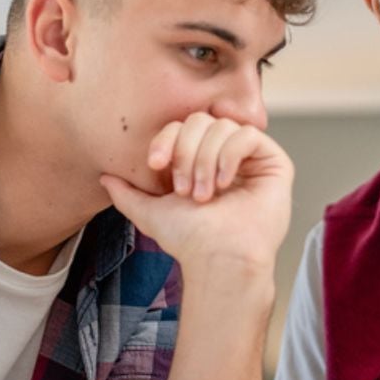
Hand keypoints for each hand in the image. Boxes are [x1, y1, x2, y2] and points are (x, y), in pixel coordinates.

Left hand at [99, 112, 291, 273]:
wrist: (218, 259)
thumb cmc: (189, 240)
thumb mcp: (149, 213)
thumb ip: (128, 193)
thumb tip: (106, 177)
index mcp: (199, 162)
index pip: (181, 128)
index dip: (166, 139)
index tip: (156, 164)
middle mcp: (225, 157)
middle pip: (200, 121)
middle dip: (185, 151)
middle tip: (183, 188)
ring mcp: (250, 159)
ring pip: (222, 126)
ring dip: (205, 159)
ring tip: (204, 193)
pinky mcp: (274, 163)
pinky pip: (248, 134)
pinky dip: (229, 155)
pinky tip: (224, 182)